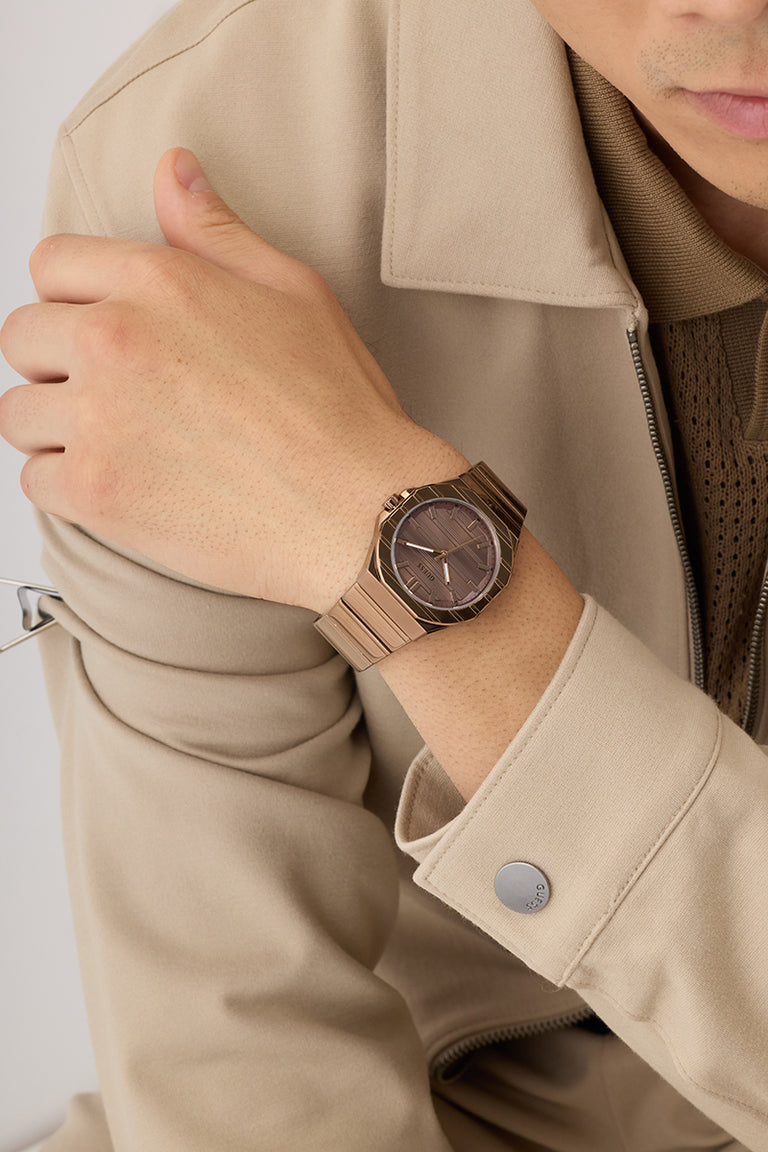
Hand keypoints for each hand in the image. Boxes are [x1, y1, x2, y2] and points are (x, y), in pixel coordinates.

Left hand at [0, 148, 465, 611]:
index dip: (75, 297)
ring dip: (56, 427)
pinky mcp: (96, 491)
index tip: (103, 330)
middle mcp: (115, 339)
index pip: (51, 264)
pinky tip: (120, 487)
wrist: (360, 512)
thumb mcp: (294, 292)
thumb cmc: (340, 410)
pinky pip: (34, 482)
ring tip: (116, 444)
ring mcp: (99, 417)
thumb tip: (172, 170)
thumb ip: (217, 231)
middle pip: (23, 337)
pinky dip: (66, 488)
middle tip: (115, 394)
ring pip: (18, 414)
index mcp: (159, 281)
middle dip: (59, 362)